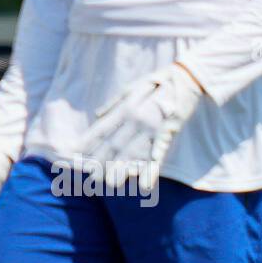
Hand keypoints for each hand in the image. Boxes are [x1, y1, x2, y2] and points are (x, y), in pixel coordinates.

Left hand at [80, 63, 202, 189]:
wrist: (186, 78)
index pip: (102, 129)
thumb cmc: (156, 83)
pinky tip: (144, 185)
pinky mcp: (168, 134)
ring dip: (120, 169)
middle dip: (101, 162)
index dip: (88, 142)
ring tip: (110, 183)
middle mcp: (135, 119)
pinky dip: (150, 170)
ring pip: (132, 152)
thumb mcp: (131, 89)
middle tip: (91, 177)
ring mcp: (151, 128)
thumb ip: (113, 104)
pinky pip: (157, 155)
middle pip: (114, 144)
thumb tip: (97, 115)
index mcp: (124, 109)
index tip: (75, 153)